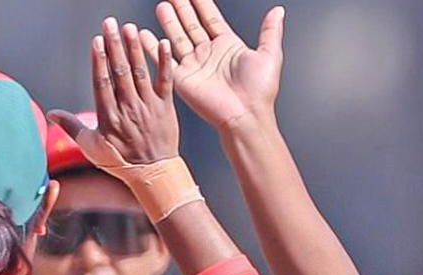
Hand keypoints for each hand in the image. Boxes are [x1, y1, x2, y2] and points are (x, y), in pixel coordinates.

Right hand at [49, 17, 178, 167]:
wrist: (154, 173)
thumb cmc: (121, 161)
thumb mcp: (91, 147)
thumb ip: (71, 127)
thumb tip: (51, 114)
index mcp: (109, 116)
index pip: (102, 82)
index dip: (99, 60)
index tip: (97, 41)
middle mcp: (129, 108)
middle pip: (120, 72)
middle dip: (115, 45)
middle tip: (110, 23)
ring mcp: (148, 106)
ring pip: (141, 73)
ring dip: (135, 48)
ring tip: (130, 28)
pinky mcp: (166, 107)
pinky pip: (166, 81)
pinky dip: (165, 62)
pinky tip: (163, 44)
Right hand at [140, 0, 284, 128]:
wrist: (244, 115)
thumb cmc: (259, 92)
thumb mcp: (269, 55)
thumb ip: (270, 31)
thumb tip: (278, 11)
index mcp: (228, 47)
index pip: (211, 19)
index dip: (202, 4)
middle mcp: (209, 55)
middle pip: (191, 26)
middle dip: (182, 10)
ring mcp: (195, 66)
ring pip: (178, 38)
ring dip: (169, 22)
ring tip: (161, 7)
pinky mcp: (182, 78)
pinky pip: (165, 60)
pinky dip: (153, 48)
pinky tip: (144, 35)